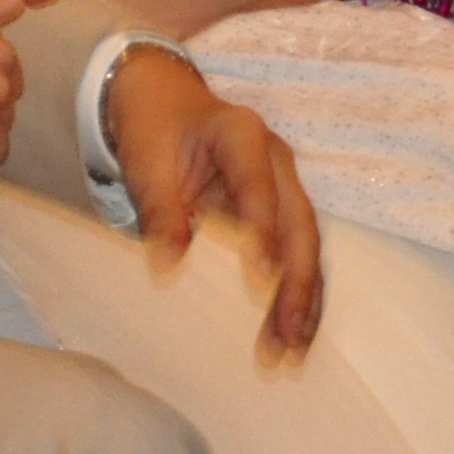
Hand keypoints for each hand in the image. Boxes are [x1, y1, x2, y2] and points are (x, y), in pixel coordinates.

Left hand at [107, 47, 323, 354]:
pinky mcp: (282, 210)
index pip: (258, 184)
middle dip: (297, 284)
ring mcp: (286, 185)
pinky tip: (292, 334)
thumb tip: (169, 264)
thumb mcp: (146, 163)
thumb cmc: (155, 131)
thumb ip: (160, 210)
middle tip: (287, 337)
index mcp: (241, 135)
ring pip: (307, 247)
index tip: (261, 276)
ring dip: (303, 300)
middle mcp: (277, 160)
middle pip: (300, 225)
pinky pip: (298, 254)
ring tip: (291, 352)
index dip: (262, 229)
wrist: (166, 101)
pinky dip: (298, 294)